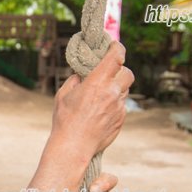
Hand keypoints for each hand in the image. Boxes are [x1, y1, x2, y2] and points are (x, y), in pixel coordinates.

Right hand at [52, 41, 134, 155]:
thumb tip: (82, 74)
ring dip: (116, 88)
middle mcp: (112, 93)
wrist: (74, 147)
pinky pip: (121, 106)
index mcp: (97, 82)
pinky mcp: (121, 119)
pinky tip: (100, 112)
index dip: (117, 47)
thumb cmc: (65, 120)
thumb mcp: (64, 94)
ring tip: (101, 95)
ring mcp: (119, 107)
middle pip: (127, 73)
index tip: (113, 45)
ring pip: (125, 90)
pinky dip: (114, 104)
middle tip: (110, 72)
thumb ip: (75, 80)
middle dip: (120, 70)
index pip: (116, 57)